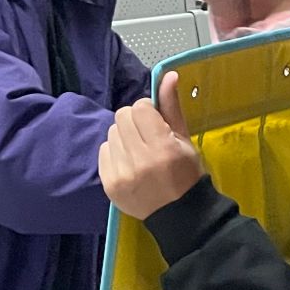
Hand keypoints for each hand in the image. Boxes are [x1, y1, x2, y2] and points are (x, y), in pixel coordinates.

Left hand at [99, 71, 205, 220]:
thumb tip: (168, 75)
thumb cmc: (185, 174)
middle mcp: (139, 160)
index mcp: (162, 148)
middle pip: (122, 116)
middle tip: (147, 137)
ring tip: (139, 152)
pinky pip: (103, 151)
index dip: (147, 111)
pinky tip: (129, 163)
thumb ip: (172, 107)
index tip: (155, 122)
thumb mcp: (184, 140)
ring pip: (112, 133)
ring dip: (124, 137)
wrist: (178, 214)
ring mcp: (121, 174)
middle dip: (135, 122)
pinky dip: (115, 153)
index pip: (139, 108)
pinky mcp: (109, 184)